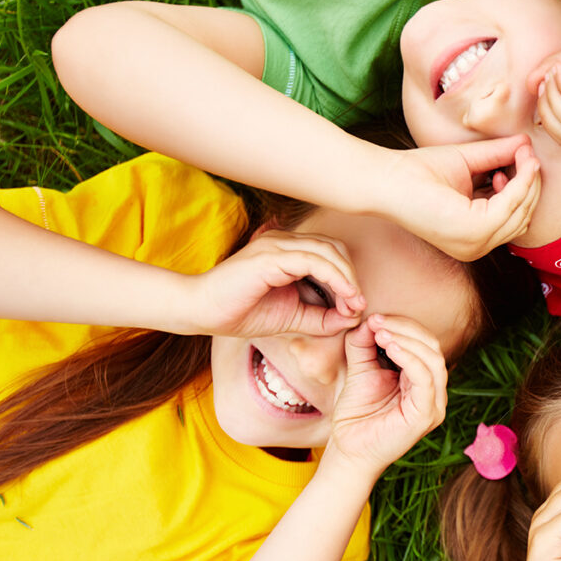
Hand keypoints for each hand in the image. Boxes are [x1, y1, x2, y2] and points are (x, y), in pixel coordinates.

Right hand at [191, 230, 364, 337]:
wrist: (202, 313)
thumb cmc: (242, 313)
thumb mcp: (294, 318)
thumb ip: (323, 318)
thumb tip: (354, 318)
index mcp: (288, 251)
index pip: (331, 254)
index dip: (349, 279)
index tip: (357, 307)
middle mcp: (284, 242)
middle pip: (335, 249)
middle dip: (352, 277)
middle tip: (359, 305)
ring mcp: (276, 245)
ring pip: (328, 251)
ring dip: (348, 278)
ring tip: (355, 303)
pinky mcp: (270, 256)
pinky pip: (313, 261)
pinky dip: (335, 278)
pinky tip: (344, 297)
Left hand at [326, 317, 447, 473]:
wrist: (347, 450)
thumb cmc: (356, 415)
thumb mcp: (359, 370)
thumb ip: (363, 345)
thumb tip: (369, 320)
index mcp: (422, 380)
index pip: (424, 343)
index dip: (403, 325)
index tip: (375, 318)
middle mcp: (434, 391)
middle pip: (432, 347)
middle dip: (405, 328)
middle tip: (377, 321)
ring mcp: (434, 404)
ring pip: (433, 360)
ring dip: (407, 340)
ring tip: (381, 333)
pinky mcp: (427, 415)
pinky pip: (425, 380)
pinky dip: (410, 359)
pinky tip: (390, 348)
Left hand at [394, 137, 541, 260]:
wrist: (387, 178)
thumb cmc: (418, 171)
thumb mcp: (468, 162)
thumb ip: (497, 156)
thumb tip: (527, 144)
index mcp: (472, 237)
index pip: (513, 218)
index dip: (525, 188)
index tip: (524, 158)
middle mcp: (475, 247)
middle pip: (523, 217)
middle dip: (531, 185)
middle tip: (528, 155)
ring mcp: (474, 244)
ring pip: (521, 213)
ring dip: (528, 181)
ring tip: (523, 155)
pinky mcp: (473, 232)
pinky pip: (511, 206)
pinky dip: (520, 183)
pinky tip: (518, 162)